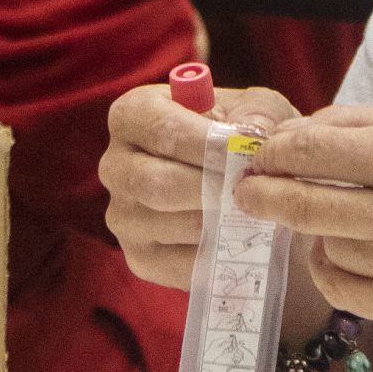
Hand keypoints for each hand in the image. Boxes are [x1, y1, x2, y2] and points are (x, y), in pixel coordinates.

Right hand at [98, 80, 297, 290]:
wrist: (240, 184)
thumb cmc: (241, 136)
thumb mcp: (255, 108)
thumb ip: (257, 113)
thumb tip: (254, 134)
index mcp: (132, 115)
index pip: (162, 130)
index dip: (207, 143)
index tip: (243, 152)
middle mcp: (115, 166)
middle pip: (160, 184)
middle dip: (214, 187)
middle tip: (252, 188)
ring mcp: (123, 216)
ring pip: (177, 224)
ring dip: (222, 220)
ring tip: (253, 210)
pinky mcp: (141, 258)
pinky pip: (184, 263)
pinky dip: (220, 253)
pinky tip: (240, 236)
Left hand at [239, 106, 372, 334]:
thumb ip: (368, 127)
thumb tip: (299, 132)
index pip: (311, 149)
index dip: (273, 151)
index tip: (255, 152)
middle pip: (300, 203)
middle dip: (262, 194)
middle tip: (246, 190)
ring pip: (323, 243)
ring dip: (315, 228)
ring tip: (331, 217)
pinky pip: (344, 288)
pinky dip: (332, 268)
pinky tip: (343, 252)